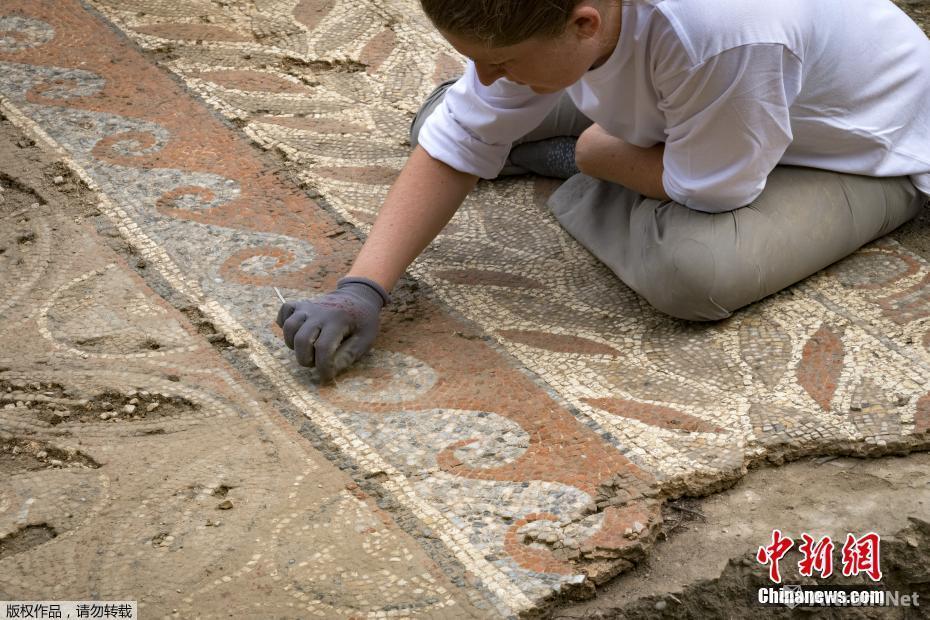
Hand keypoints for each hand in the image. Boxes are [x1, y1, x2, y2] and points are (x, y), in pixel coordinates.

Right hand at [275, 277, 389, 381]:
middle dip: (305, 359)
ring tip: (306, 350)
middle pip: (302, 339)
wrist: (359, 295)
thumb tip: (330, 370)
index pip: (323, 348)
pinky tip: (296, 332)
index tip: (326, 376)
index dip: (323, 367)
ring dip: (293, 344)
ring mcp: (308, 307)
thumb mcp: (366, 338)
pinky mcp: (301, 304)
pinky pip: (284, 311)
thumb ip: (349, 355)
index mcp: (338, 320)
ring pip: (290, 327)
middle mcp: (320, 312)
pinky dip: (284, 323)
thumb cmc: (363, 321)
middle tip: (315, 363)